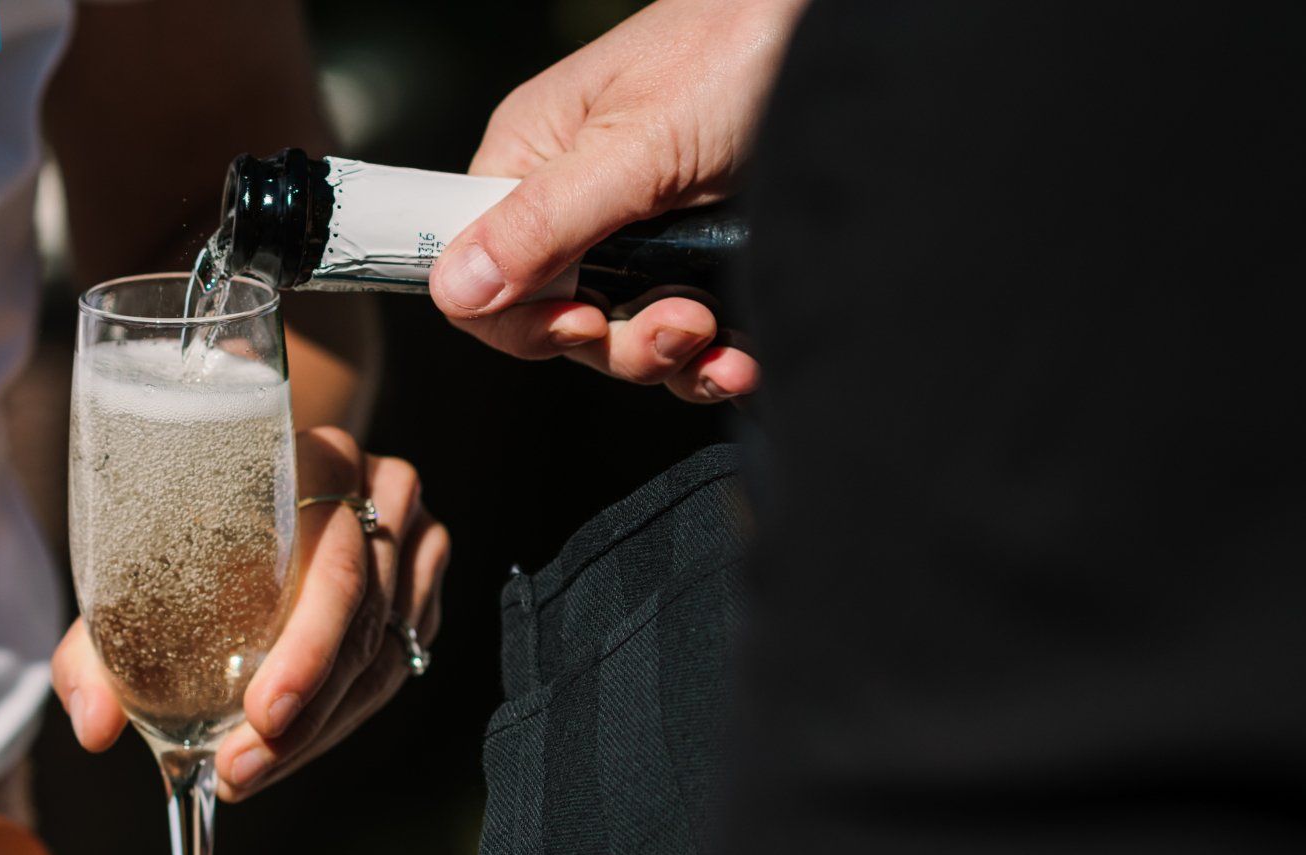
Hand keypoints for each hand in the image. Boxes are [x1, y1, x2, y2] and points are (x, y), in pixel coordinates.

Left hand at [52, 426, 448, 801]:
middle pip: (361, 618)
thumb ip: (98, 648)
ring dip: (316, 731)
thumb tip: (93, 728)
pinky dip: (339, 719)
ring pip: (381, 655)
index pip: (334, 559)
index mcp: (317, 458)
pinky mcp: (425, 587)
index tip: (259, 713)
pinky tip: (289, 748)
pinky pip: (395, 668)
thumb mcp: (133, 564)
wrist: (261, 482)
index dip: (305, 646)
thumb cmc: (188, 525)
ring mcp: (415, 541)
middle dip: (303, 713)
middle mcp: (381, 491)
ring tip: (249, 772)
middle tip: (241, 767)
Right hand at [429, 0, 808, 401]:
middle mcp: (579, 204)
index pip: (478, 271)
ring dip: (670, 358)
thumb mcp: (639, 145)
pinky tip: (742, 359)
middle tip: (680, 322)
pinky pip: (687, 341)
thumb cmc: (740, 45)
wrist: (851, 40)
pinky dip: (713, 362)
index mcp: (535, 160)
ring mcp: (642, 238)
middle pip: (557, 321)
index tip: (581, 322)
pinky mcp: (701, 262)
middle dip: (618, 342)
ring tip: (719, 338)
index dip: (520, 317)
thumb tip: (453, 287)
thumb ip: (544, 221)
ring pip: (623, 340)